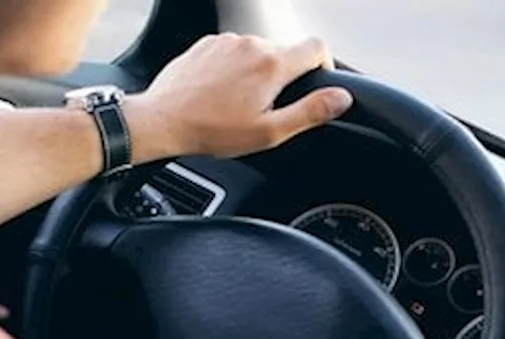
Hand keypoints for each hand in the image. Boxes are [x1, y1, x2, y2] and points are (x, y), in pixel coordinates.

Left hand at [125, 34, 353, 159]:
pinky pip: (232, 52)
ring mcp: (227, 41)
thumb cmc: (212, 130)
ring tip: (239, 105)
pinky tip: (220, 94)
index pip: (317, 47)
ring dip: (257, 74)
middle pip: (285, 52)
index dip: (323, 66)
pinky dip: (234, 70)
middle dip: (284, 78)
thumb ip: (310, 112)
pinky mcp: (207, 44)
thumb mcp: (269, 131)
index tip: (315, 84)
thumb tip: (341, 98)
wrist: (162, 121)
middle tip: (267, 109)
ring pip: (257, 52)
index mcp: (272, 64)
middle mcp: (252, 44)